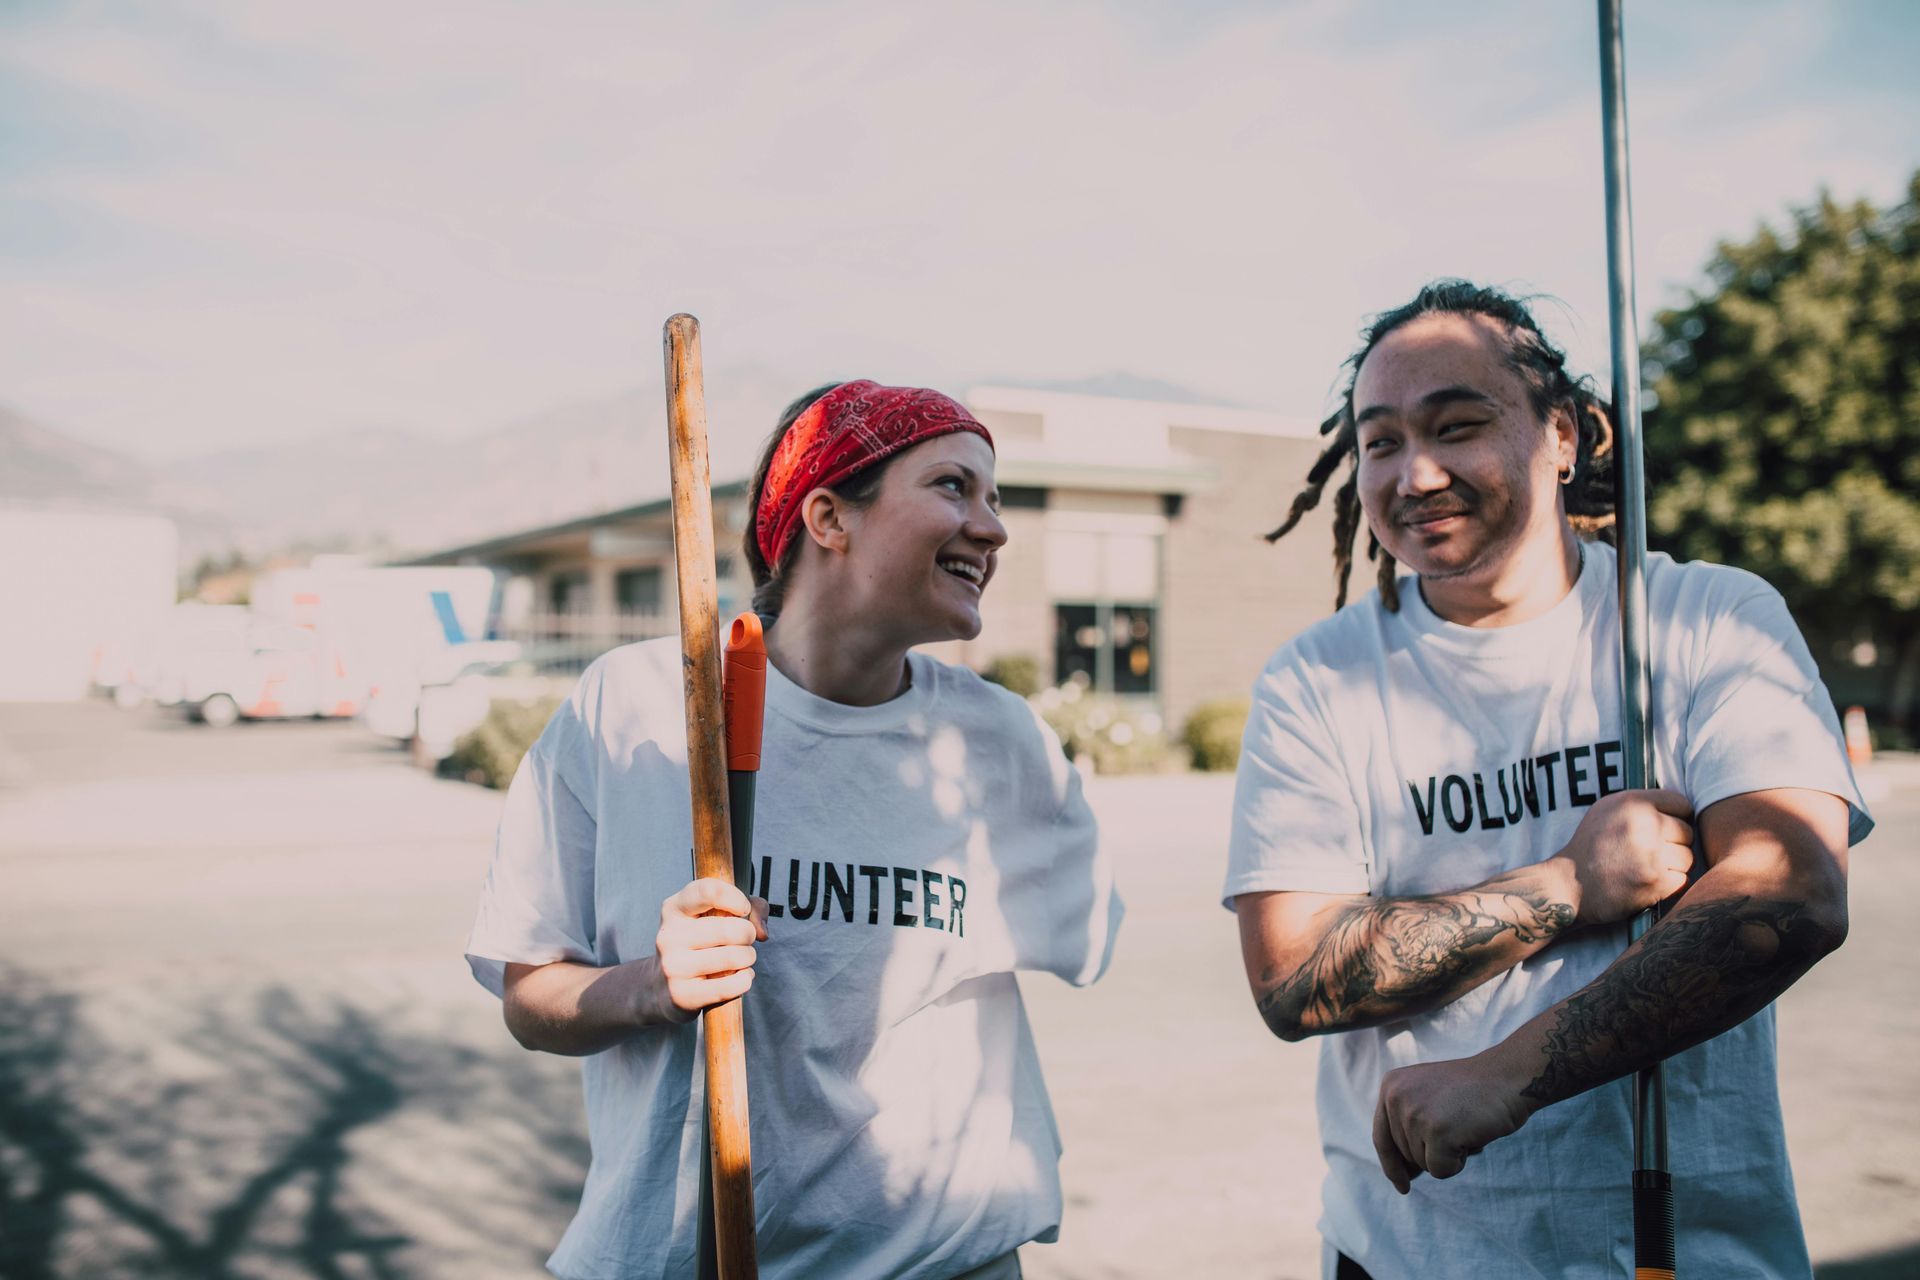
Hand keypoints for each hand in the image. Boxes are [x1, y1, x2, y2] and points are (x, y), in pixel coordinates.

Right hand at [650, 878, 769, 1022]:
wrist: (663, 988)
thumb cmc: (700, 944)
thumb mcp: (715, 915)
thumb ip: (751, 908)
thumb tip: (762, 932)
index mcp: (674, 909)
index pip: (708, 891)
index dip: (735, 898)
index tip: (742, 910)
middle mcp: (669, 935)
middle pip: (729, 929)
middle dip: (748, 934)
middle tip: (745, 940)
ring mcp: (673, 966)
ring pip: (734, 957)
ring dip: (748, 958)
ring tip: (742, 959)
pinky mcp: (682, 995)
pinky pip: (730, 986)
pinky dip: (745, 980)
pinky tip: (740, 977)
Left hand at [1371, 1050, 1533, 1193]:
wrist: (1508, 1078)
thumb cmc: (1473, 1093)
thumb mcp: (1429, 1099)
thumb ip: (1409, 1127)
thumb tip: (1402, 1176)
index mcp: (1391, 1086)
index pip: (1381, 1137)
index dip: (1391, 1165)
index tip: (1402, 1186)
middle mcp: (1396, 1097)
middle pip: (1405, 1155)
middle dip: (1432, 1153)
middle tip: (1457, 1127)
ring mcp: (1414, 1113)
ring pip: (1423, 1165)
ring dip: (1448, 1155)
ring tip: (1465, 1126)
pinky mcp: (1436, 1131)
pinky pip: (1440, 1170)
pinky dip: (1458, 1163)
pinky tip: (1471, 1138)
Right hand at [1557, 788, 1693, 924]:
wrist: (1569, 884)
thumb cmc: (1589, 846)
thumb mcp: (1606, 809)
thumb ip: (1640, 804)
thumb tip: (1679, 807)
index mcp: (1632, 803)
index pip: (1681, 803)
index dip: (1675, 816)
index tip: (1663, 827)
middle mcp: (1644, 825)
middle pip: (1687, 832)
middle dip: (1673, 843)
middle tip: (1650, 851)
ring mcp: (1651, 854)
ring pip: (1687, 857)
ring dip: (1672, 865)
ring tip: (1647, 866)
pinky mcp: (1655, 882)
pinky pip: (1682, 879)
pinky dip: (1668, 884)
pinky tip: (1647, 881)